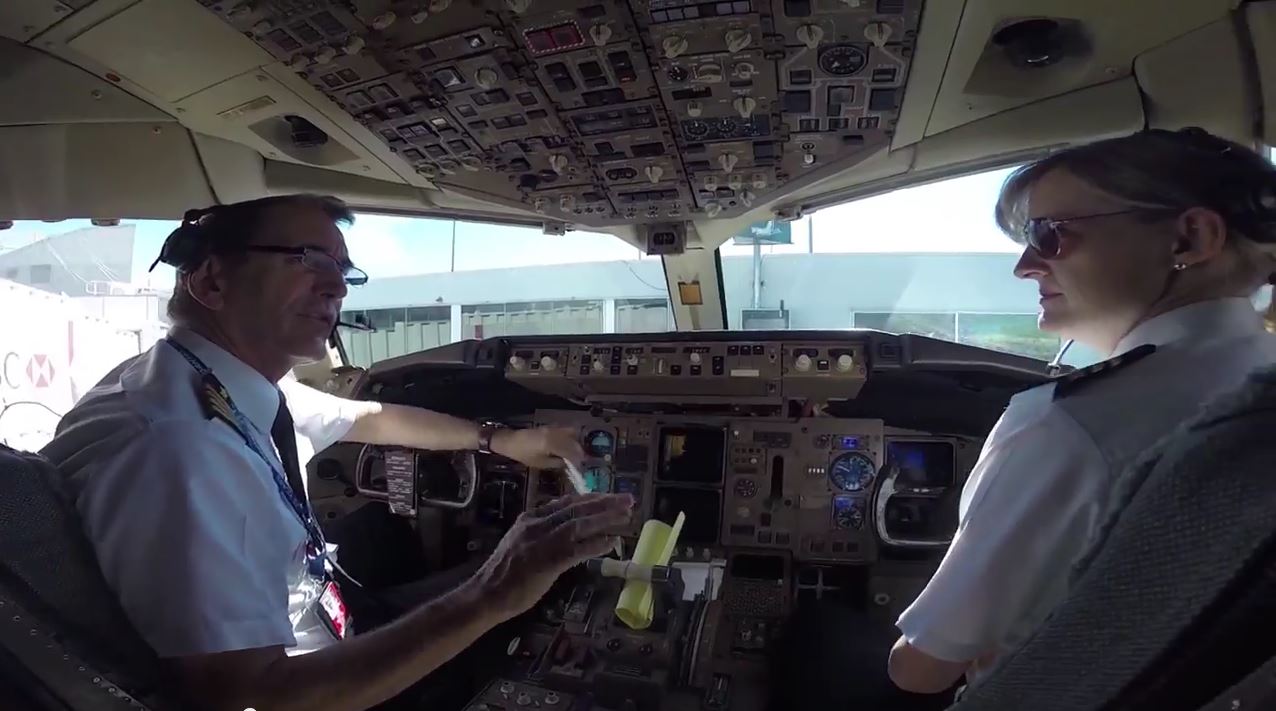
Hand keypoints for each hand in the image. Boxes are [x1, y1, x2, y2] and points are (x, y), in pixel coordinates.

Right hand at [471, 493, 633, 621]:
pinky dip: (596, 544)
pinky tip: (612, 543)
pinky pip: (578, 549)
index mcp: (530, 517)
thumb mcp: (521, 542)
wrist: (487, 592)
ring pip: (580, 524)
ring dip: (606, 518)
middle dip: (605, 502)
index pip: (566, 502)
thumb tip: (566, 529)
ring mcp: (543, 541)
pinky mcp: (549, 561)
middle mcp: (537, 524)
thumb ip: (542, 532)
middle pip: (577, 507)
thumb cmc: (504, 572)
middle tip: (627, 499)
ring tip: (626, 515)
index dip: (590, 498)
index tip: (608, 496)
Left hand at [490, 426, 585, 469]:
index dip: (577, 458)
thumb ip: (556, 462)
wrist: (510, 441)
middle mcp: (554, 433)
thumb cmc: (523, 454)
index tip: (581, 464)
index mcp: (551, 444)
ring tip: (576, 452)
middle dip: (579, 450)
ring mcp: (552, 428)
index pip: (570, 451)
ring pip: (570, 432)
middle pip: (573, 440)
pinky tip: (568, 444)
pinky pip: (564, 430)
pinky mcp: (549, 426)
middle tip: (582, 458)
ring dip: (575, 442)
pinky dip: (569, 436)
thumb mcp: (540, 463)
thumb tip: (567, 463)